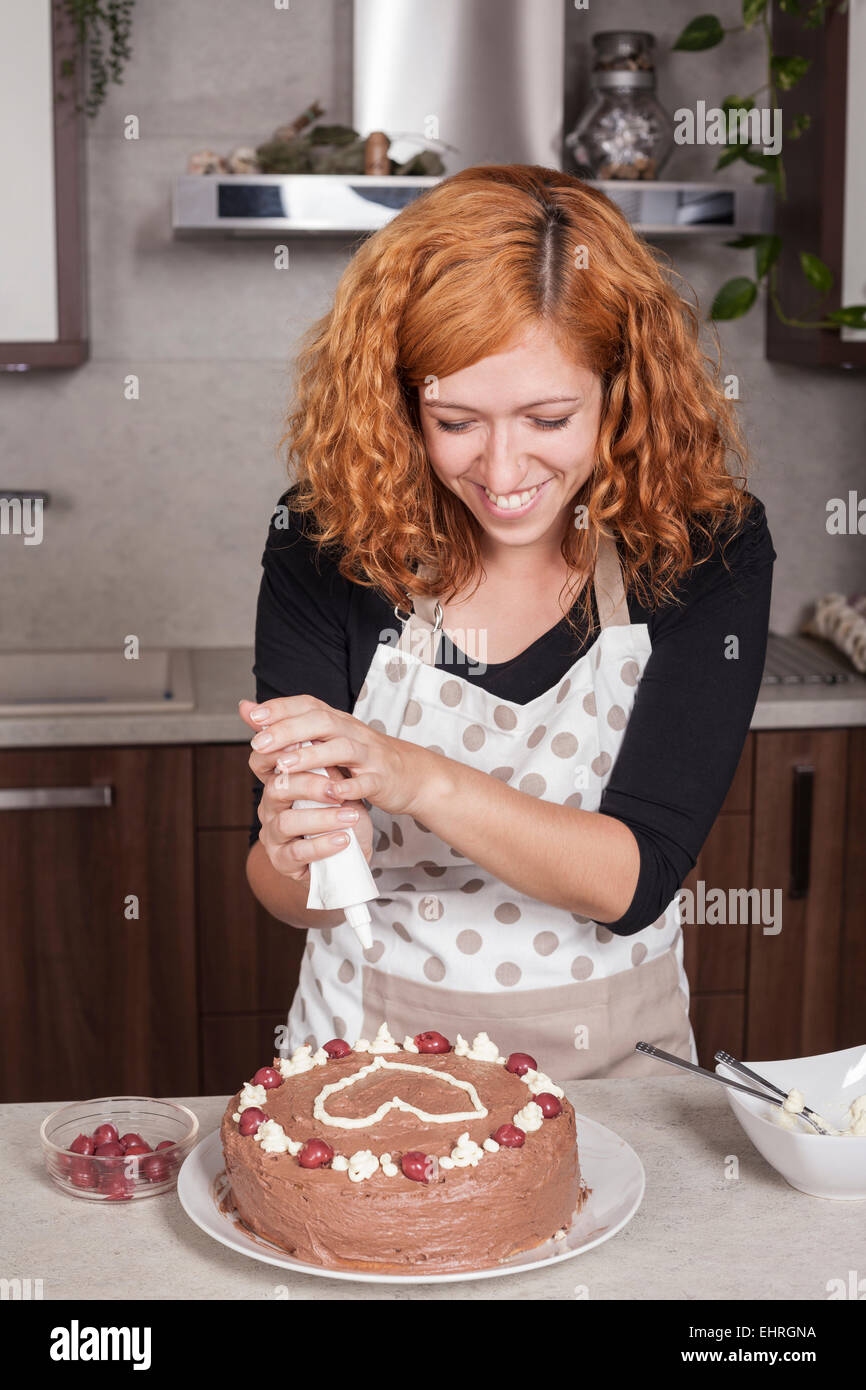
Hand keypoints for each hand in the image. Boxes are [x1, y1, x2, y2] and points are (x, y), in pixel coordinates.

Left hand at [239, 694, 424, 818]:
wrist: (411, 775)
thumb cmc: (361, 757)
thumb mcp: (325, 738)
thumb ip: (285, 724)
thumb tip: (246, 708)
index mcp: (336, 721)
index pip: (307, 704)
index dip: (281, 708)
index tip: (254, 717)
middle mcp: (352, 732)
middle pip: (321, 721)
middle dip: (289, 730)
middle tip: (260, 743)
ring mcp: (369, 755)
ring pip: (342, 748)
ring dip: (312, 756)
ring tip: (285, 767)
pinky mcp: (382, 779)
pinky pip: (367, 781)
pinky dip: (350, 787)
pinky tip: (332, 793)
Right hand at [243, 701, 374, 880]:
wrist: (345, 848)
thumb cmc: (335, 805)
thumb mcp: (330, 771)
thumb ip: (315, 744)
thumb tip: (303, 710)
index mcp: (277, 779)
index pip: (265, 759)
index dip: (285, 751)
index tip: (314, 745)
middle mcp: (270, 805)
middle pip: (277, 788)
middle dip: (309, 784)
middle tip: (338, 787)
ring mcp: (274, 835)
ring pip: (288, 821)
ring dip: (322, 817)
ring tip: (351, 816)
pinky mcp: (285, 861)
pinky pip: (298, 853)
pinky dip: (322, 846)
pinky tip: (344, 840)